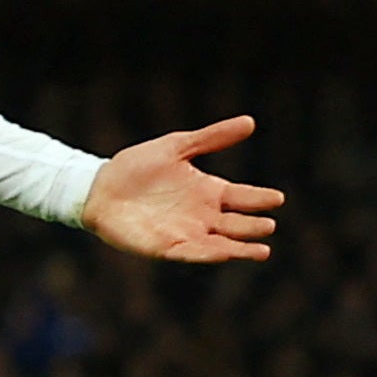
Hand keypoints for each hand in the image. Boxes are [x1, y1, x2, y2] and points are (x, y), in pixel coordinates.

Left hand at [82, 116, 282, 262]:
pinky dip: (208, 254)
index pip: (243, 197)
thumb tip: (250, 121)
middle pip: (236, 224)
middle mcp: (203, 215)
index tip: (278, 198)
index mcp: (209, 191)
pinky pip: (191, 252)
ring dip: (240, 248)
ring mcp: (186, 232)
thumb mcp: (176, 146)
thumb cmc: (136, 166)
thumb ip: (211, 137)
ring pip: (221, 244)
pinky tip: (223, 253)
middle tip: (269, 225)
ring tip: (262, 251)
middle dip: (253, 226)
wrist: (99, 187)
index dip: (260, 198)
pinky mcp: (165, 247)